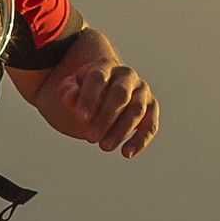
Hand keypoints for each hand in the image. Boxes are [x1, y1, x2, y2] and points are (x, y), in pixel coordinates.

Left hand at [28, 47, 159, 156]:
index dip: (89, 97)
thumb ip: (68, 92)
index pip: (98, 78)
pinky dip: (140, 140)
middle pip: (120, 95)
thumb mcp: (71, 90)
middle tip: (90, 137)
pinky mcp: (151, 108)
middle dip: (105, 118)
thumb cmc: (84, 92)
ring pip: (136, 110)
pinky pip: (150, 125)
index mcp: (105, 67)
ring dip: (121, 131)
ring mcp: (142, 91)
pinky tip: (126, 153)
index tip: (80, 117)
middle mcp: (127, 76)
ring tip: (104, 147)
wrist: (104, 92)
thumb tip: (70, 98)